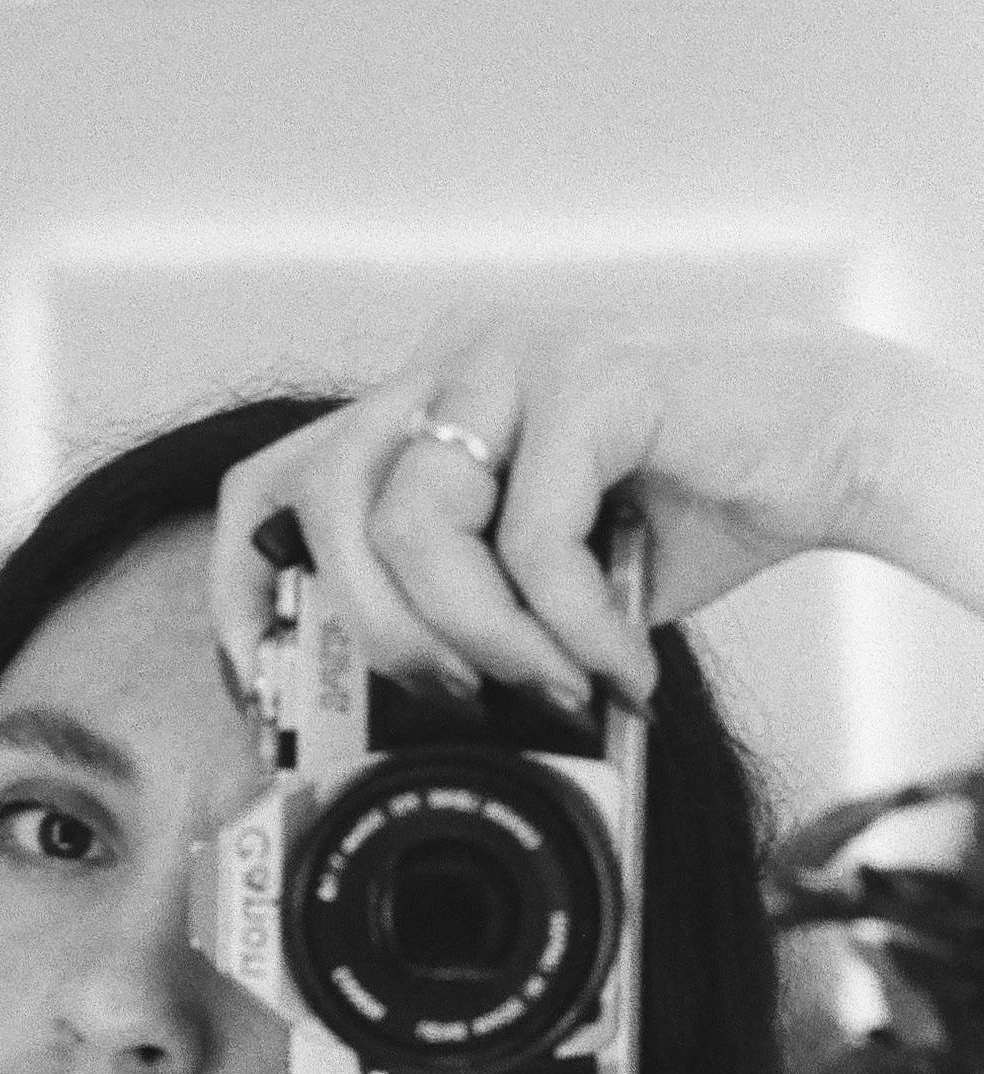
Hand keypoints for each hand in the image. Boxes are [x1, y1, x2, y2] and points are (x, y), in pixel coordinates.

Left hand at [208, 307, 923, 718]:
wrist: (831, 446)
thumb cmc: (684, 512)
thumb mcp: (539, 574)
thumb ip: (460, 607)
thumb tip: (386, 715)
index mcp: (425, 404)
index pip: (279, 478)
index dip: (242, 582)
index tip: (256, 681)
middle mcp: (454, 364)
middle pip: (325, 502)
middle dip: (375, 631)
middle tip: (449, 697)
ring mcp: (516, 357)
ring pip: (415, 524)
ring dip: (482, 636)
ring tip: (554, 682)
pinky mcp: (591, 376)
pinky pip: (533, 540)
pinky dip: (571, 627)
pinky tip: (620, 659)